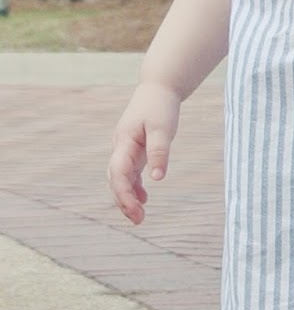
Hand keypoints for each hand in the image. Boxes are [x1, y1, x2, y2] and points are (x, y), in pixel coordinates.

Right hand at [108, 81, 181, 224]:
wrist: (158, 89)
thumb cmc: (161, 106)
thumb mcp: (163, 128)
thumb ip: (159, 152)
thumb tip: (157, 179)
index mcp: (124, 141)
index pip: (118, 172)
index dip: (124, 193)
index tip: (135, 209)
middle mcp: (121, 147)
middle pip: (115, 179)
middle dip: (123, 201)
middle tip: (139, 220)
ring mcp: (126, 150)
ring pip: (120, 178)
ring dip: (127, 197)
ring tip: (139, 217)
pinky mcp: (134, 150)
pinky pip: (129, 173)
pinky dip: (134, 187)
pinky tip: (144, 199)